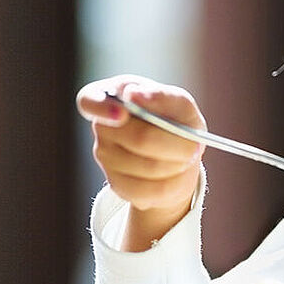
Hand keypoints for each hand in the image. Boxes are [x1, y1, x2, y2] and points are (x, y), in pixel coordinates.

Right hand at [77, 75, 205, 251]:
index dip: (103, 109)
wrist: (178, 153)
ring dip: (179, 164)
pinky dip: (176, 182)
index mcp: (112, 96)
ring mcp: (105, 157)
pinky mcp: (116, 184)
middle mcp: (102, 126)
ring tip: (186, 157)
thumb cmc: (175, 118)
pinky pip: (152, 189)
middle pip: (140, 138)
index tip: (122, 114)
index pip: (89, 100)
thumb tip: (133, 95)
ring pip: (151, 167)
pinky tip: (178, 172)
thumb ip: (161, 95)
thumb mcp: (179, 103)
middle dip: (177, 144)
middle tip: (195, 147)